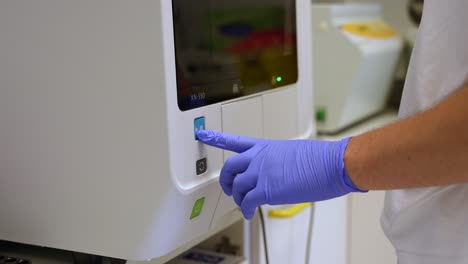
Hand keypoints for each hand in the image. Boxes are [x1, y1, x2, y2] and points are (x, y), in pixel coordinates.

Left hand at [196, 130, 365, 218]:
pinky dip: (245, 209)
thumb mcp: (292, 153)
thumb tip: (275, 172)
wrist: (331, 164)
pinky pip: (246, 202)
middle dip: (225, 180)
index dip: (216, 138)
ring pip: (236, 187)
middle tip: (227, 188)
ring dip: (238, 198)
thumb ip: (276, 161)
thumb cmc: (319, 159)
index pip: (235, 140)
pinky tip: (249, 213)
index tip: (203, 134)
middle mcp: (259, 157)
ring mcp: (261, 172)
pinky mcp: (266, 189)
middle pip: (229, 167)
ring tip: (244, 204)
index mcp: (265, 146)